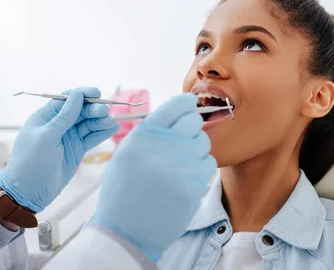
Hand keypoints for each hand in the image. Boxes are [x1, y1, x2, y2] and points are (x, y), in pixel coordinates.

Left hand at [0, 87, 118, 211]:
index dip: (82, 94)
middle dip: (93, 109)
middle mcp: (58, 124)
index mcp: (46, 117)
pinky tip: (112, 128)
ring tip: (111, 122)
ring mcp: (69, 137)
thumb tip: (78, 94)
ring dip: (100, 120)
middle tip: (105, 112)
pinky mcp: (77, 150)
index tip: (97, 93)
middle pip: (80, 110)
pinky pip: (92, 137)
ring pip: (88, 123)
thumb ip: (65, 116)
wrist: (29, 192)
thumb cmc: (31, 161)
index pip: (67, 99)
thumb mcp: (47, 136)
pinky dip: (102, 133)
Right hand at [89, 93, 216, 261]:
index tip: (190, 106)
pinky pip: (208, 165)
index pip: (175, 106)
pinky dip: (201, 169)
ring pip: (203, 143)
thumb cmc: (125, 190)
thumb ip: (151, 132)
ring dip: (196, 150)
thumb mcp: (128, 153)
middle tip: (184, 140)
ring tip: (181, 164)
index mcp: (143, 135)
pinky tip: (187, 178)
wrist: (125, 230)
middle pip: (193, 122)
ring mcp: (179, 166)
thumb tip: (179, 114)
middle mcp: (162, 147)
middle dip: (192, 128)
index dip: (186, 104)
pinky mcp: (192, 186)